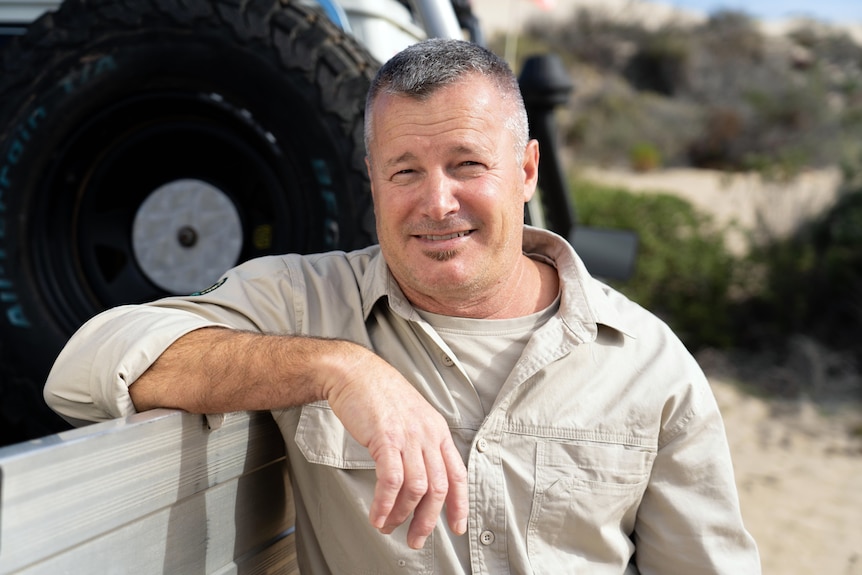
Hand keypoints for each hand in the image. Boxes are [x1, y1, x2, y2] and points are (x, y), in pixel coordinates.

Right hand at [324, 346, 467, 548]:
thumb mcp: (412, 417)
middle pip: (439, 488)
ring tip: (388, 526)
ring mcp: (408, 436)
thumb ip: (420, 444)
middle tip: (416, 539)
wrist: (355, 372)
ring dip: (401, 514)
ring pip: (416, 488)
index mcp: (437, 430)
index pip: (457, 473)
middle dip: (428, 520)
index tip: (457, 527)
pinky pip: (391, 480)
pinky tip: (376, 515)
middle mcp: (428, 434)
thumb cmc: (379, 394)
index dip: (459, 504)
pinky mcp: (386, 438)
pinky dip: (384, 503)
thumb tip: (419, 478)